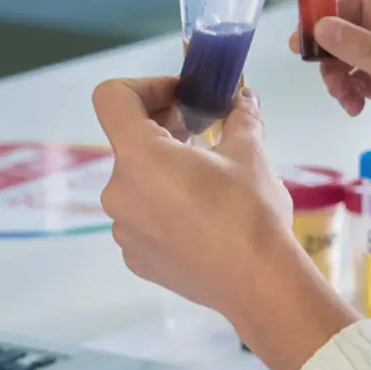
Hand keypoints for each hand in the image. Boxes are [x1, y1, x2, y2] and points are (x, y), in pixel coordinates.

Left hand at [95, 78, 358, 369]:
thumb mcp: (250, 152)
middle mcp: (118, 191)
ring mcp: (123, 229)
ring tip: (207, 180)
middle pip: (129, 142)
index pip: (112, 97)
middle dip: (164, 129)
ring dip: (165, 171)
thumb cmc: (250, 211)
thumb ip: (240, 115)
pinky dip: (165, 208)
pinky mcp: (135, 258)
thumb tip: (243, 96)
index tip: (181, 97)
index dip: (145, 86)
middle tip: (204, 133)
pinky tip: (202, 218)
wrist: (258, 283)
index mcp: (139, 156)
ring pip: (137, 182)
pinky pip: (142, 218)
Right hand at [293, 0, 370, 184]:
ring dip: (338, 65)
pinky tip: (351, 105)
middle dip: (331, 30)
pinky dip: (352, 85)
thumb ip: (366, 51)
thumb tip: (321, 27)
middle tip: (305, 53)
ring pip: (357, 44)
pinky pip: (365, 71)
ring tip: (337, 93)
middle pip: (361, 9)